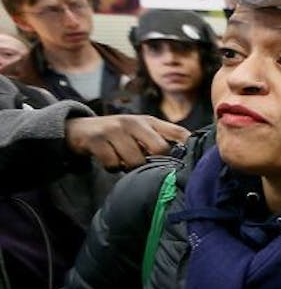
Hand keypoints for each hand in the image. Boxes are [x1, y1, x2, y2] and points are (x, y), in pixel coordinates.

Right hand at [64, 115, 188, 170]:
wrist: (79, 129)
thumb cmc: (118, 135)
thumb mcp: (140, 132)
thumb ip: (160, 140)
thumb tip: (186, 157)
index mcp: (150, 121)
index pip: (179, 132)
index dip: (190, 147)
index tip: (192, 161)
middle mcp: (134, 122)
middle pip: (160, 149)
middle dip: (153, 162)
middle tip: (142, 162)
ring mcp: (115, 129)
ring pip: (136, 160)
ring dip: (129, 167)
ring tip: (123, 160)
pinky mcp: (96, 139)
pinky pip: (113, 164)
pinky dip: (112, 168)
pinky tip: (109, 160)